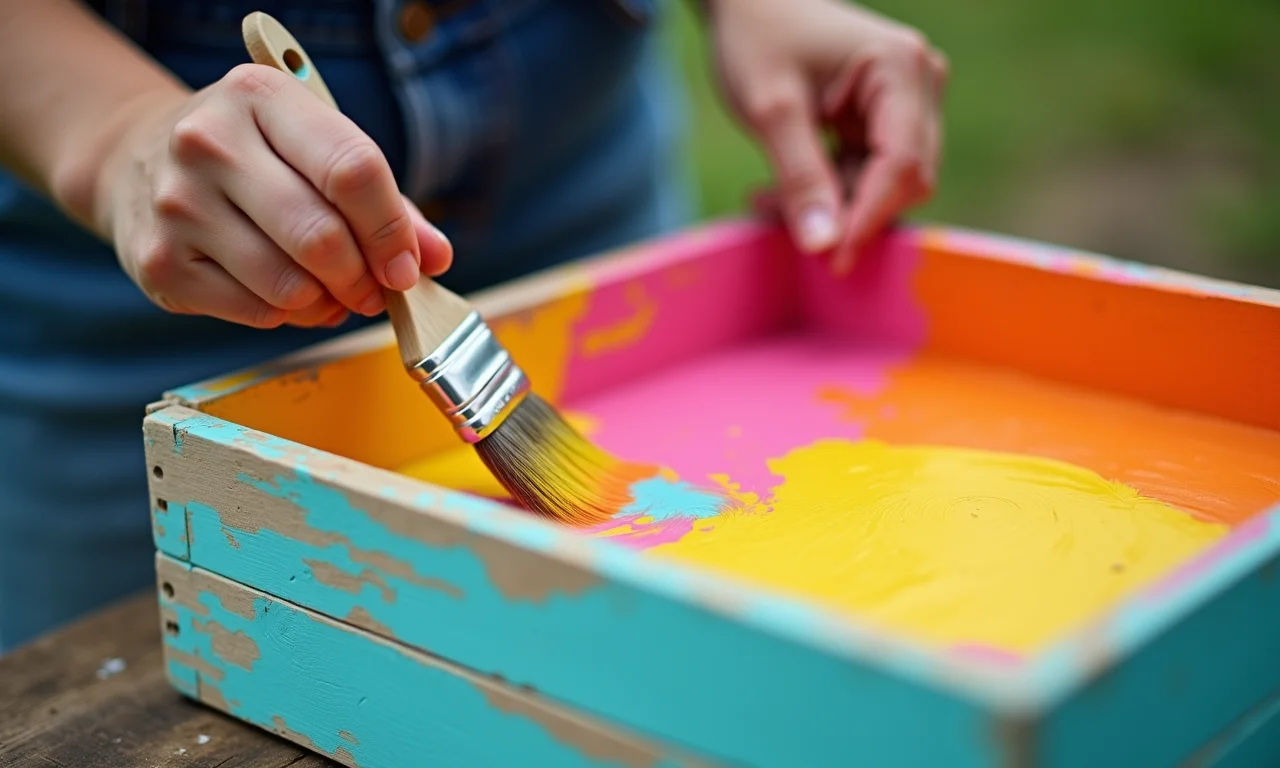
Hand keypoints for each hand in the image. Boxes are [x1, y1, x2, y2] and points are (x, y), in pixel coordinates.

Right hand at [97, 64, 452, 327]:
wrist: (141, 159)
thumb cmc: (255, 156)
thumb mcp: (316, 149)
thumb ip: (387, 203)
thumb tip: (435, 257)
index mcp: (261, 96)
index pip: (352, 170)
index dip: (392, 230)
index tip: (407, 265)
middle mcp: (209, 142)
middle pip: (322, 237)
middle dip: (363, 278)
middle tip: (374, 290)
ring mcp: (177, 203)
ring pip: (290, 286)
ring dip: (328, 303)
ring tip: (332, 292)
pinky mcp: (160, 262)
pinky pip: (257, 313)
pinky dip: (288, 316)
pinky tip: (287, 295)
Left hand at [708, 0, 947, 272]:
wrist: (749, 6)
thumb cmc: (757, 40)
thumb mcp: (770, 110)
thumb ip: (800, 177)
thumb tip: (824, 244)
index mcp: (900, 68)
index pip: (902, 163)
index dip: (869, 216)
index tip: (833, 259)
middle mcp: (919, 84)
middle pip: (905, 179)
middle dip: (848, 212)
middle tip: (780, 221)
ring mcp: (907, 102)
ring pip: (885, 185)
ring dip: (832, 205)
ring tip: (766, 200)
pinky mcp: (886, 121)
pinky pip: (868, 176)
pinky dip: (828, 192)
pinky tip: (779, 191)